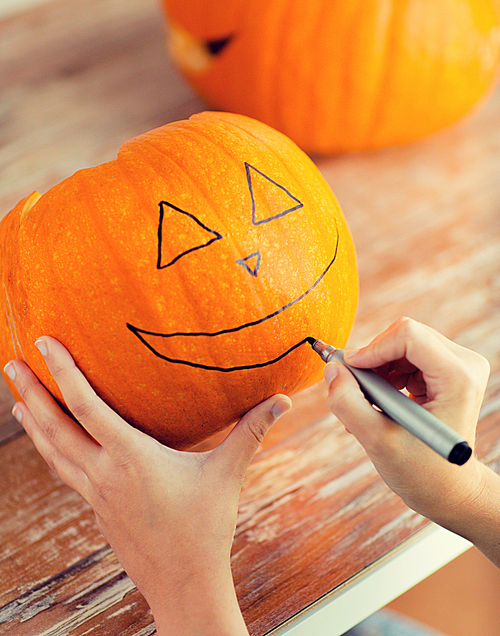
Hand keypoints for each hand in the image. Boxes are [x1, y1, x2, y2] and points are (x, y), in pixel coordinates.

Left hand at [4, 337, 291, 635]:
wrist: (183, 583)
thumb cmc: (206, 528)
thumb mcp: (229, 473)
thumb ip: (252, 431)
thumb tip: (283, 398)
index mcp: (131, 458)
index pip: (87, 406)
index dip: (63, 372)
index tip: (44, 344)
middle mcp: (104, 473)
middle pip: (55, 427)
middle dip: (30, 392)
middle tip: (11, 363)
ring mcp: (95, 493)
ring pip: (52, 451)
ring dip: (33, 420)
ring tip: (17, 397)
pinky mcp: (96, 507)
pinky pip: (63, 470)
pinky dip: (48, 449)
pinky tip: (46, 440)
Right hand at [324, 317, 499, 564]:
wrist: (449, 490)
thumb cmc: (422, 473)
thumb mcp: (377, 441)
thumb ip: (348, 403)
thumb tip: (332, 368)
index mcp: (457, 378)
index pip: (408, 336)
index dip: (372, 348)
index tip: (348, 371)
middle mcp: (463, 363)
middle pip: (403, 334)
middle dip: (372, 360)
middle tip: (353, 390)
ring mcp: (457, 365)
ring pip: (400, 343)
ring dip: (376, 369)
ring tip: (366, 403)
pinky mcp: (446, 369)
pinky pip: (404, 354)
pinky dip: (383, 373)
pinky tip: (377, 402)